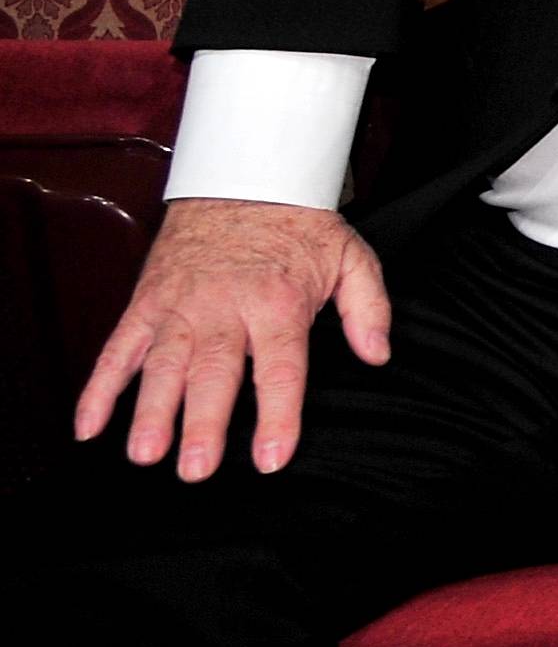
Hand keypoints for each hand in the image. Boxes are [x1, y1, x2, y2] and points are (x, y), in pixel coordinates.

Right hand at [76, 199, 391, 479]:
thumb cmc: (298, 226)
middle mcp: (224, 308)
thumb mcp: (351, 257)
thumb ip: (368, 308)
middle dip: (202, 424)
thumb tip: (378, 355)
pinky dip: (99, 387)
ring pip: (162, 365)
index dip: (277, 416)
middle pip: (213, 372)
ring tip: (145, 455)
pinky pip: (118, 348)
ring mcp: (179, 307)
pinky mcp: (146, 303)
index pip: (280, 369)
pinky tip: (89, 426)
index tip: (270, 459)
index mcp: (278, 303)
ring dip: (150, 411)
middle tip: (196, 469)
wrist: (243, 177)